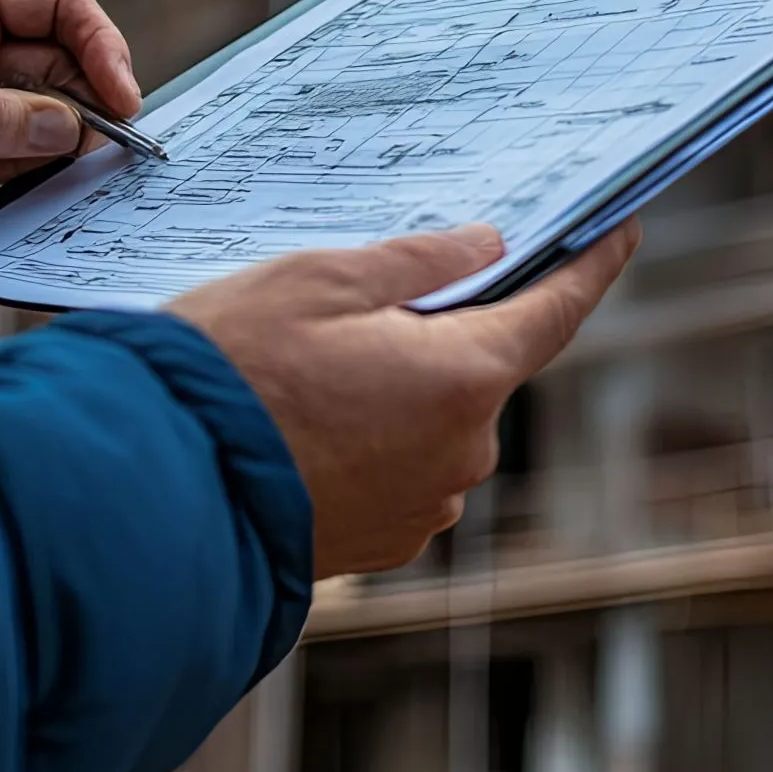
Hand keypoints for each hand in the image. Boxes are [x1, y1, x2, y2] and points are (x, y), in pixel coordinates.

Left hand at [0, 0, 141, 219]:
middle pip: (58, 63)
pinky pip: (12, 141)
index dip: (100, 48)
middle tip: (72, 155)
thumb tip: (69, 130)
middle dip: (69, 110)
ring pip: (40, 109)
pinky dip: (6, 164)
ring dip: (32, 145)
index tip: (121, 101)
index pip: (57, 5)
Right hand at [168, 221, 640, 576]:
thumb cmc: (231, 375)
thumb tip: (484, 248)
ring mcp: (422, 506)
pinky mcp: (378, 543)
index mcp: (464, 378)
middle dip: (440, 329)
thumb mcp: (319, 281)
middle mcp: (461, 453)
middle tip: (364, 296)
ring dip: (394, 389)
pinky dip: (366, 439)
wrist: (153, 493)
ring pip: (433, 422)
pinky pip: (396, 470)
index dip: (592, 264)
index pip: (556, 312)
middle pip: (480, 367)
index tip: (620, 228)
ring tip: (305, 365)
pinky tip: (300, 420)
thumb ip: (416, 261)